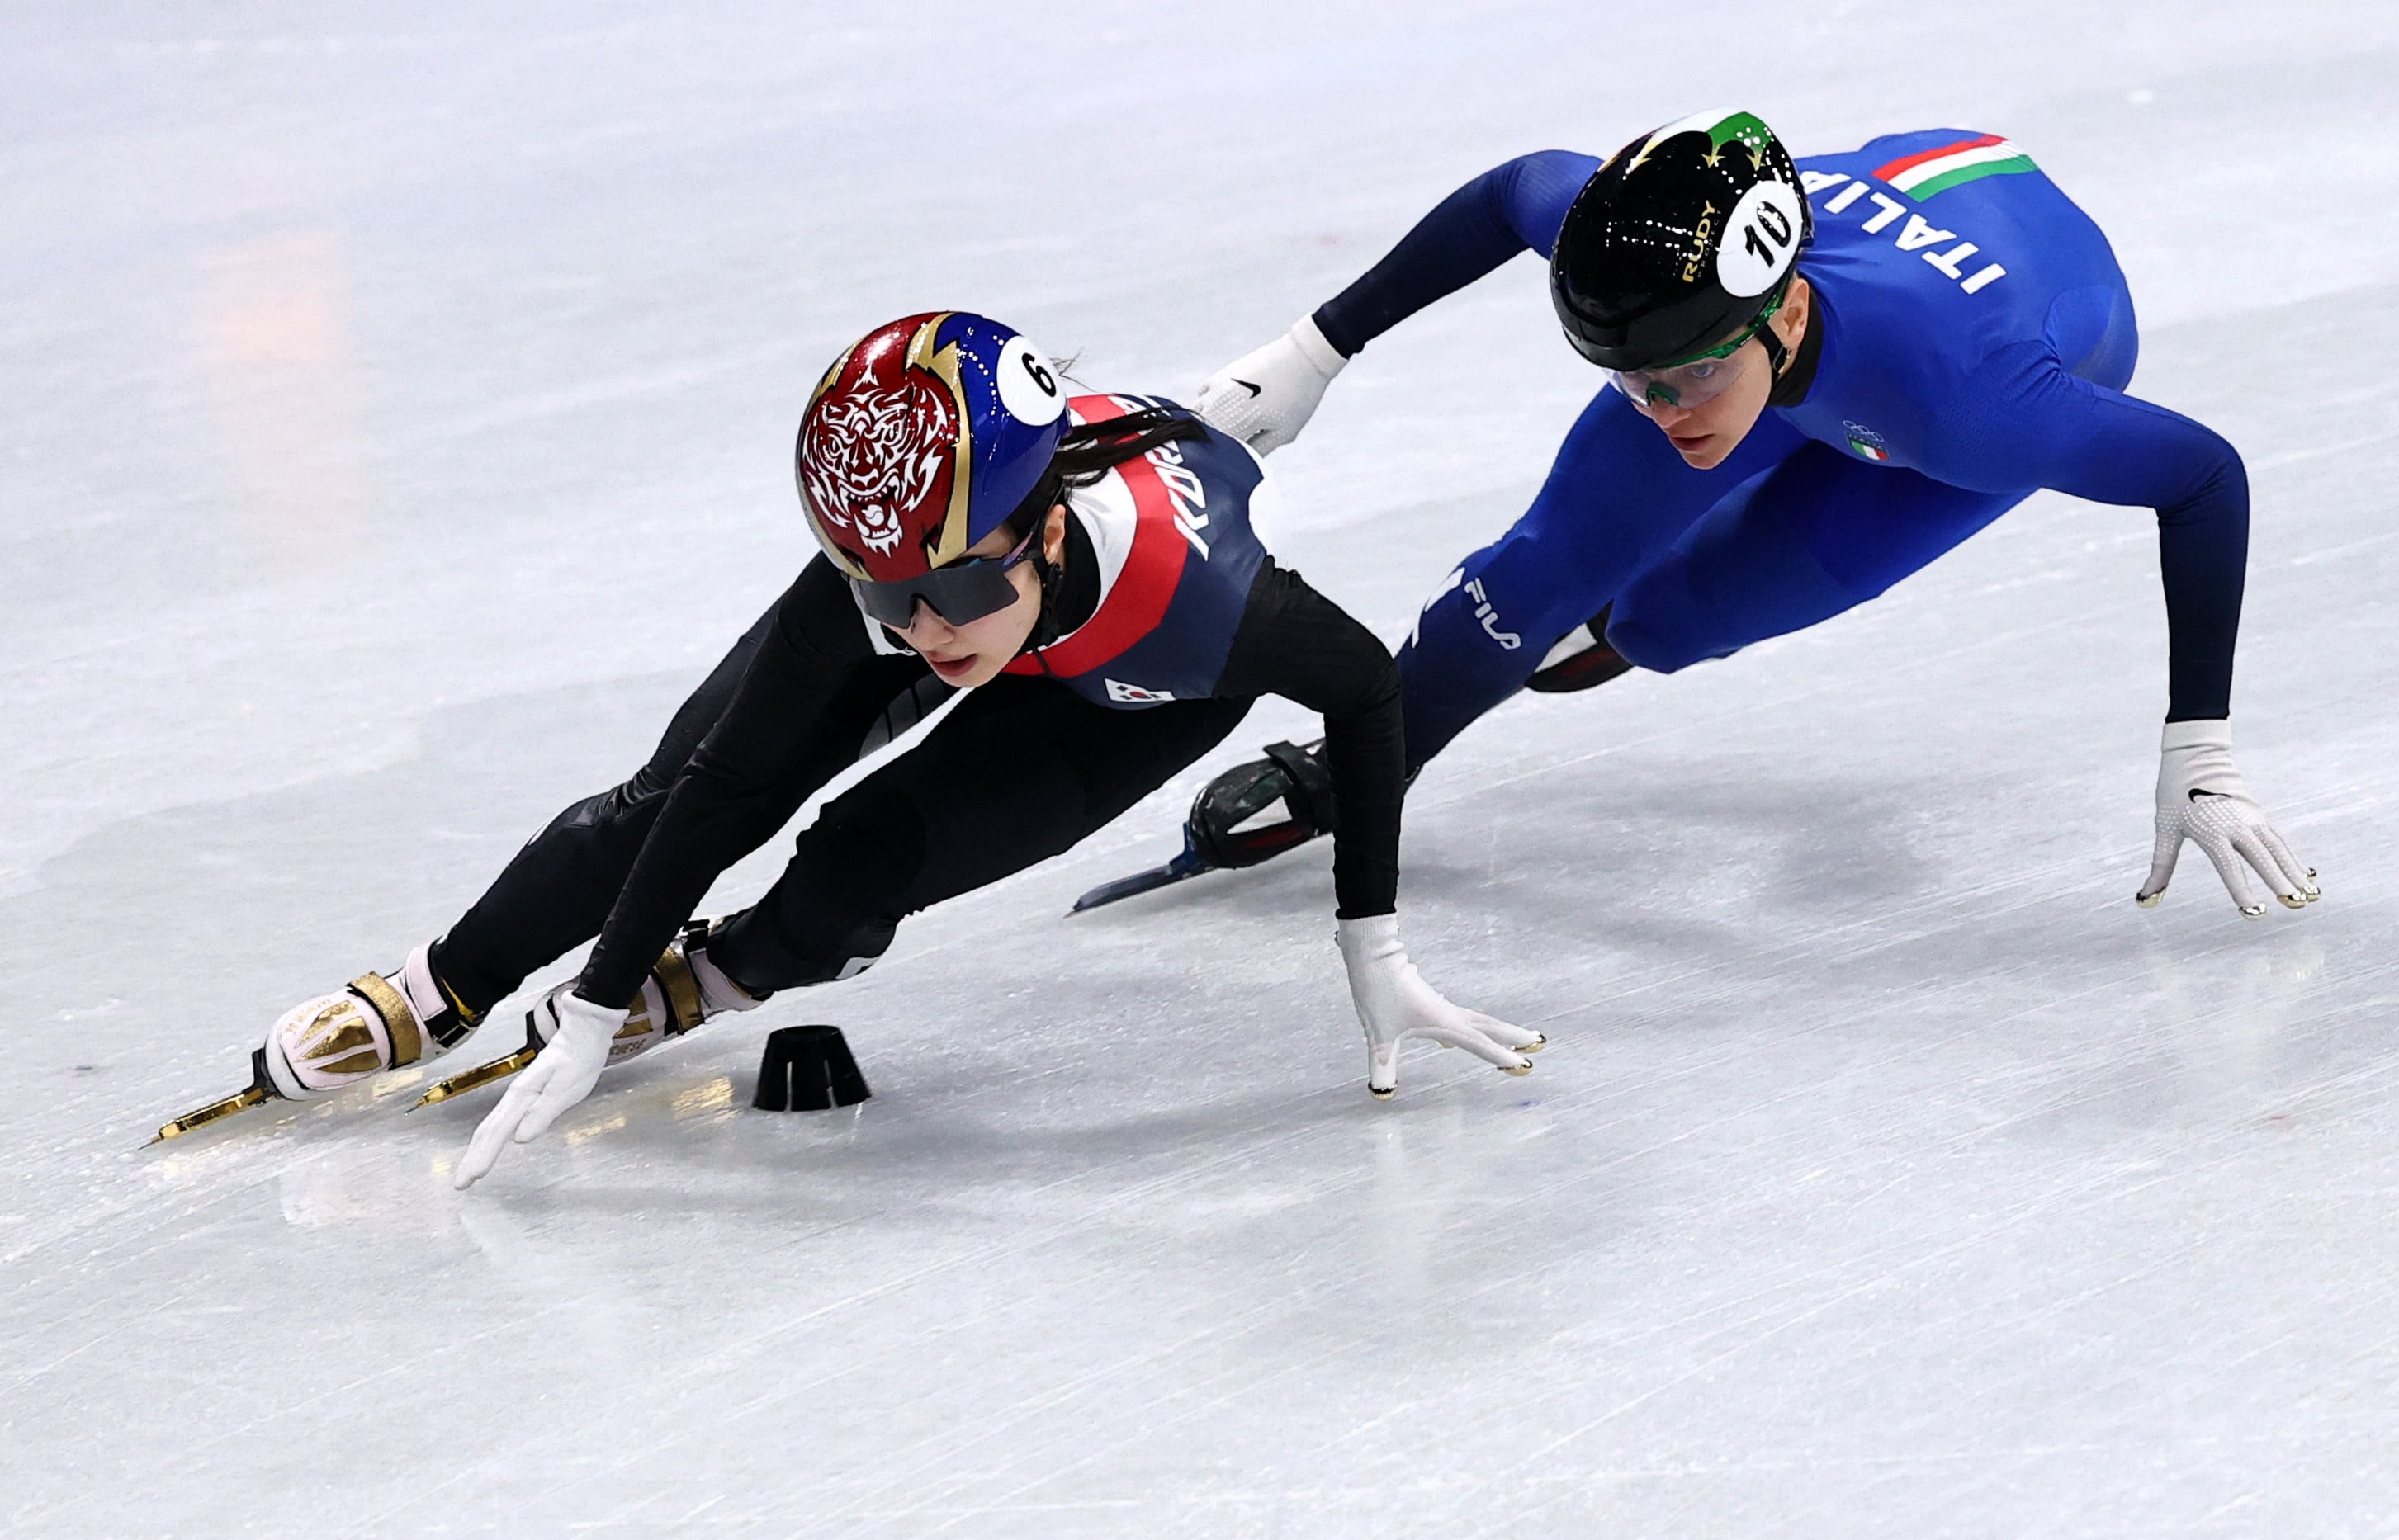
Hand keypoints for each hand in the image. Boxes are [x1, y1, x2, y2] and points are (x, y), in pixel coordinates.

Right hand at [453, 991, 624, 1189]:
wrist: (585, 1032)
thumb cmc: (579, 1059)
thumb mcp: (565, 1088)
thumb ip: (543, 1112)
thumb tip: (519, 1138)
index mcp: (521, 1097)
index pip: (496, 1132)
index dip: (483, 1156)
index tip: (471, 1177)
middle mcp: (515, 1097)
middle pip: (486, 1131)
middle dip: (472, 1158)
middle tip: (461, 1184)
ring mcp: (519, 1095)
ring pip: (491, 1126)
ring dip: (477, 1150)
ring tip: (469, 1171)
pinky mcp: (526, 1095)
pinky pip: (501, 1121)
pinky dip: (490, 1138)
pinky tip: (490, 1145)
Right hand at [1192, 316, 1347, 453]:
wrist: (1303, 358)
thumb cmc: (1298, 398)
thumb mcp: (1283, 433)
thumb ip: (1258, 450)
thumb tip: (1240, 461)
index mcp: (1233, 423)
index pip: (1217, 451)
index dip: (1225, 460)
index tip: (1237, 463)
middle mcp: (1218, 405)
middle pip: (1204, 434)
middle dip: (1216, 444)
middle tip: (1235, 449)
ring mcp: (1217, 388)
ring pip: (1200, 415)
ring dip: (1210, 424)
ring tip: (1231, 429)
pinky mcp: (1221, 375)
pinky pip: (1202, 395)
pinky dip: (1208, 405)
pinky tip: (1224, 409)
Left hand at [1336, 913, 1542, 1098]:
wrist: (1372, 956)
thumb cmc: (1378, 992)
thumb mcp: (1379, 1034)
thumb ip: (1383, 1064)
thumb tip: (1382, 1091)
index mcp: (1444, 1022)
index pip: (1479, 1043)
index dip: (1501, 1055)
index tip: (1524, 1064)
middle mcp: (1448, 1013)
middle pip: (1488, 1025)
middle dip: (1513, 1035)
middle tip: (1538, 1041)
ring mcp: (1440, 1005)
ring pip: (1476, 1019)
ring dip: (1496, 1029)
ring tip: (1513, 1036)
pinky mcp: (1429, 1000)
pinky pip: (1458, 1017)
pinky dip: (1469, 1026)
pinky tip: (1450, 1038)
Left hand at [2136, 719, 2316, 917]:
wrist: (2195, 756)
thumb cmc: (2174, 794)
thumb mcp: (2165, 830)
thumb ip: (2160, 867)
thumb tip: (2145, 898)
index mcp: (2211, 832)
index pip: (2229, 867)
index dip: (2242, 890)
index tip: (2254, 911)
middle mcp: (2236, 826)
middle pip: (2262, 858)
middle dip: (2280, 882)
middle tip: (2296, 903)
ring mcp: (2251, 819)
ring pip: (2278, 849)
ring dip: (2295, 872)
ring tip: (2312, 894)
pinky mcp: (2259, 815)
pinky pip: (2280, 839)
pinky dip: (2293, 856)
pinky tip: (2305, 874)